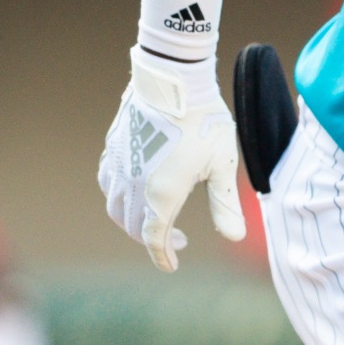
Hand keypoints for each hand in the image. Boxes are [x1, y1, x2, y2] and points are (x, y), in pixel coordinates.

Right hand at [98, 46, 246, 270]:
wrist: (173, 78)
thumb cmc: (204, 120)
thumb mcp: (222, 164)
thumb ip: (225, 203)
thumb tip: (236, 237)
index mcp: (160, 193)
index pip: (154, 238)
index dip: (162, 256)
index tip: (172, 266)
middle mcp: (132, 183)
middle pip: (131, 226)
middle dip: (150, 239)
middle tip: (175, 239)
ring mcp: (119, 164)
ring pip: (115, 206)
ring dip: (131, 220)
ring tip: (154, 218)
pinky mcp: (113, 146)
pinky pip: (108, 182)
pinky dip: (119, 196)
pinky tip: (137, 189)